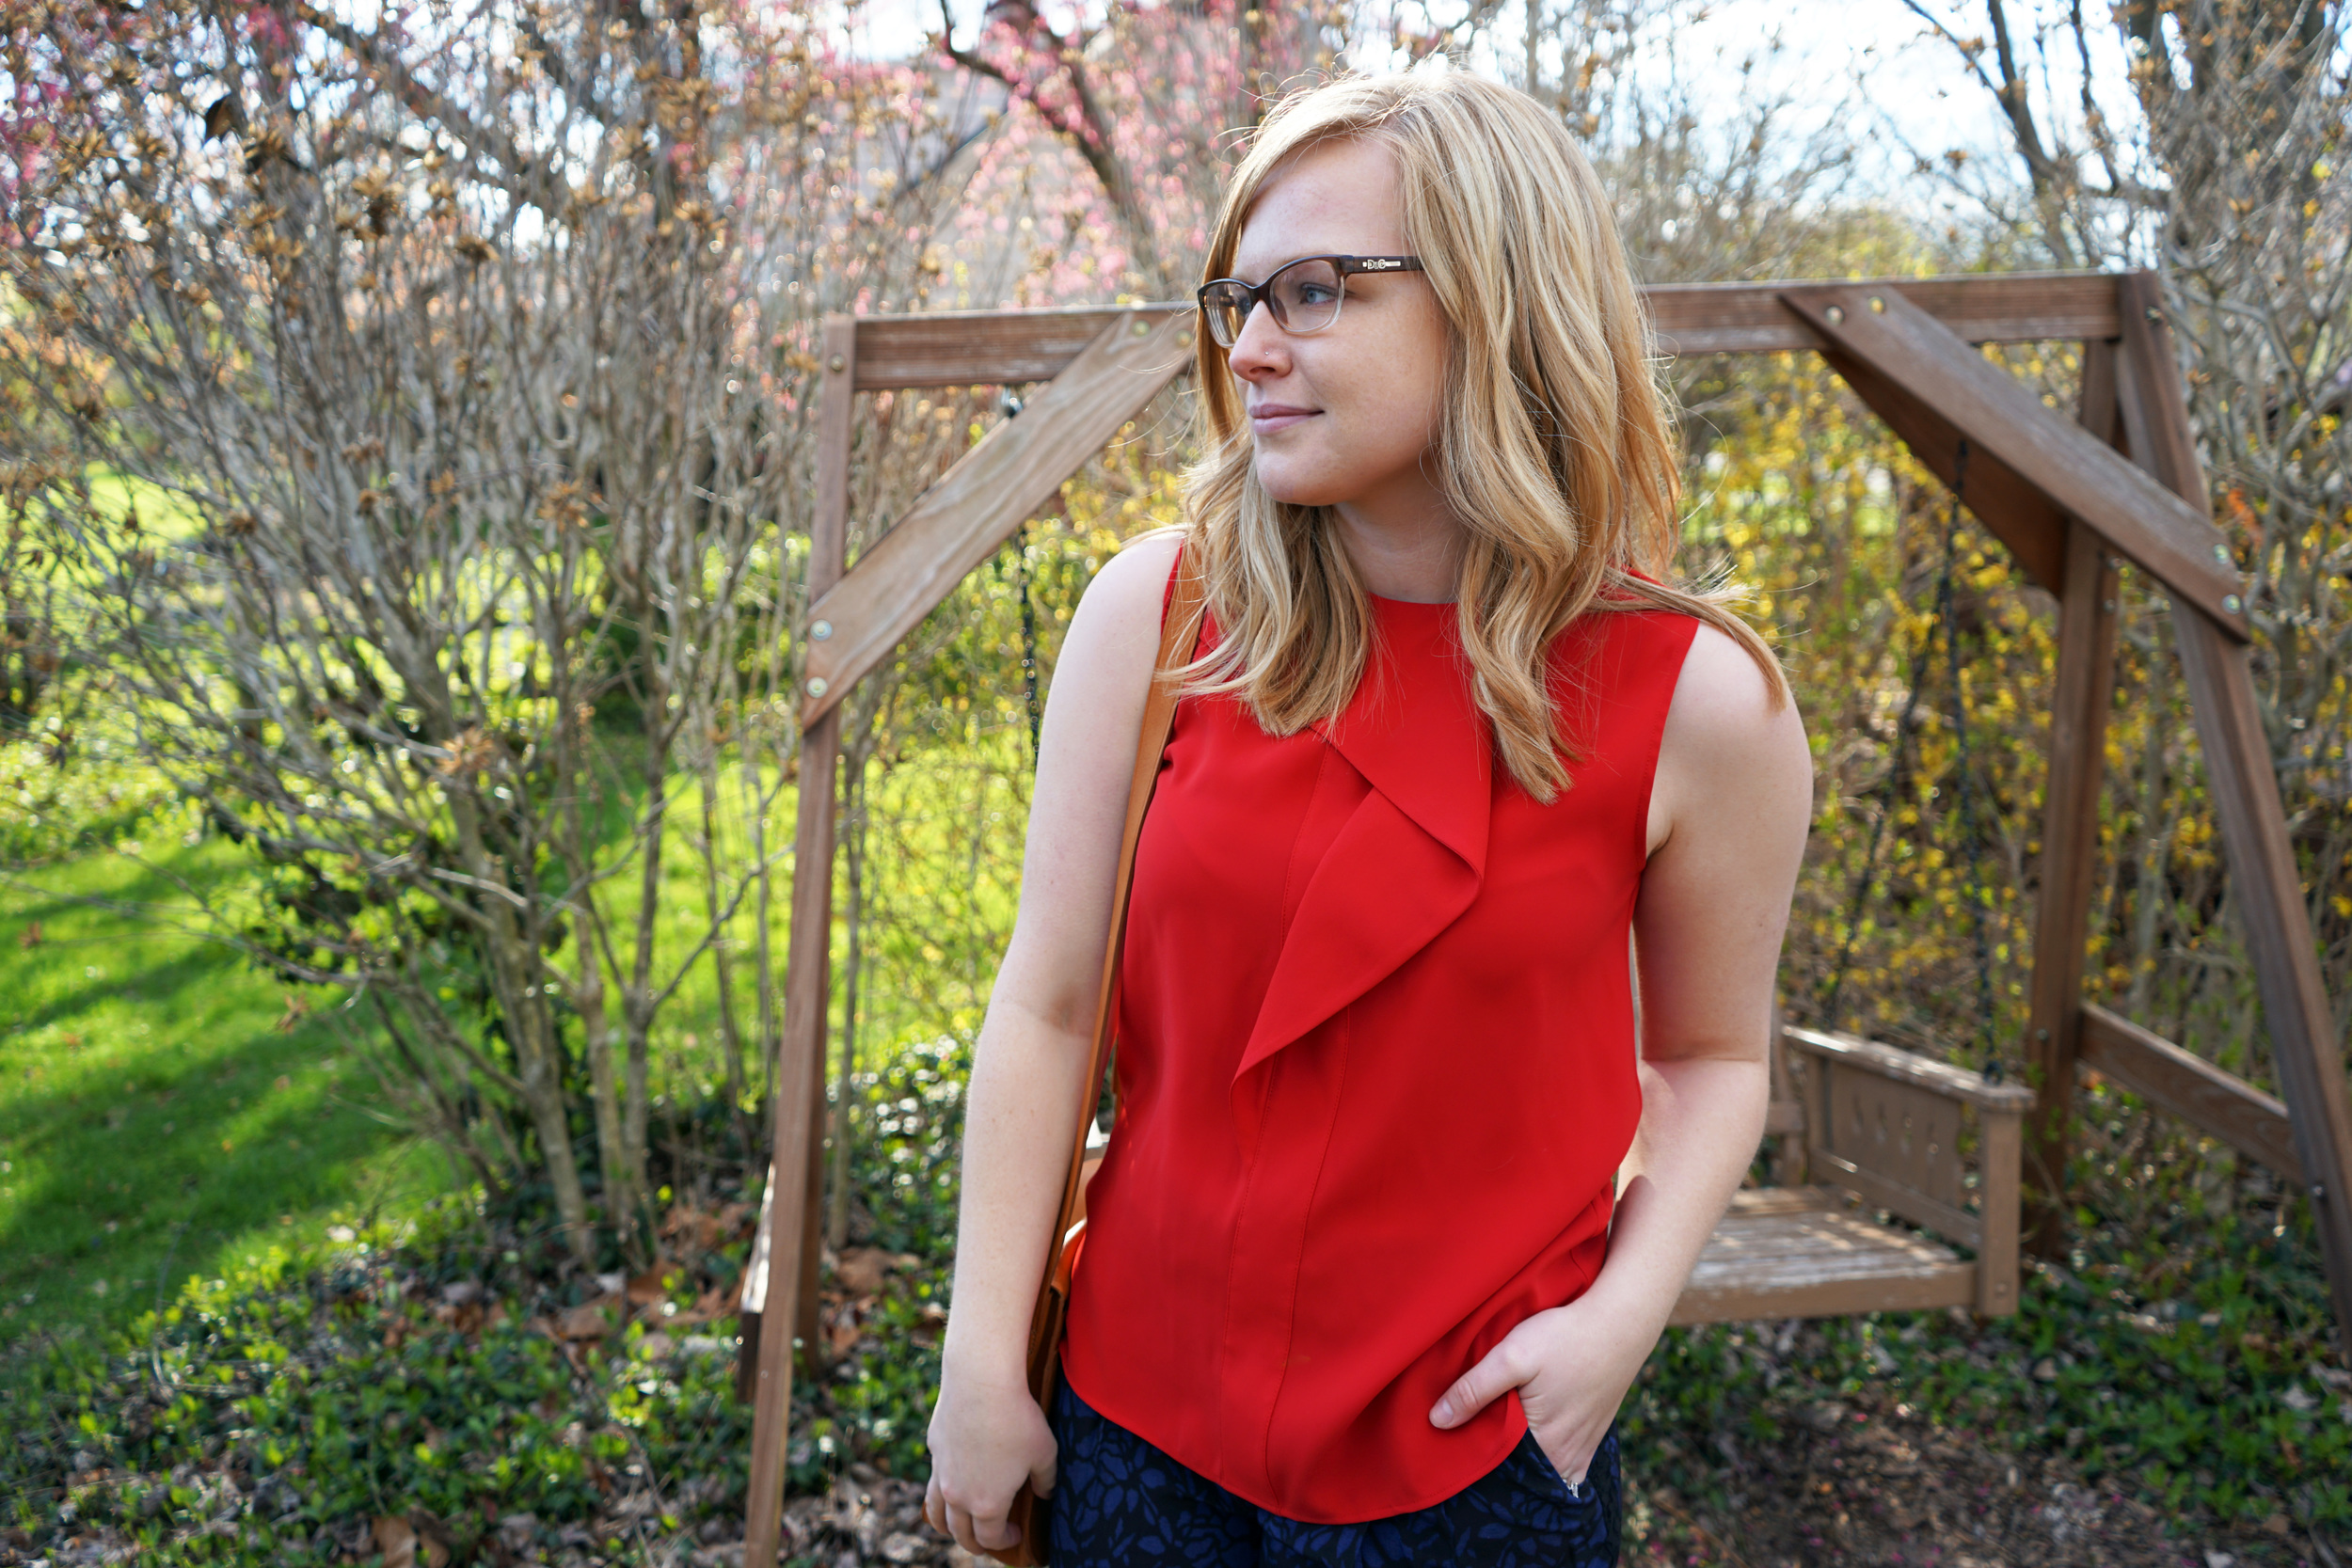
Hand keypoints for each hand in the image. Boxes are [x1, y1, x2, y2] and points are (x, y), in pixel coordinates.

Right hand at [923, 1364, 1058, 1555]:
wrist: (981, 1382)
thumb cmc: (1018, 1419)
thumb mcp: (1045, 1453)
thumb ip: (1046, 1480)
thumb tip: (1045, 1494)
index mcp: (988, 1504)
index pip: (992, 1538)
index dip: (1005, 1541)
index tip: (1016, 1534)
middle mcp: (959, 1496)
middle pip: (961, 1533)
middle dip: (975, 1543)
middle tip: (986, 1541)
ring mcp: (942, 1473)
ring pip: (936, 1513)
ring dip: (947, 1526)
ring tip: (956, 1527)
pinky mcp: (934, 1450)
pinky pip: (933, 1481)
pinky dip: (940, 1494)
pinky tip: (951, 1484)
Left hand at [1426, 1292, 1655, 1485]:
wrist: (1620, 1323)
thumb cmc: (1565, 1338)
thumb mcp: (1511, 1356)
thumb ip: (1474, 1389)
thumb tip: (1437, 1421)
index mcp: (1546, 1448)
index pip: (1499, 1476)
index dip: (1474, 1464)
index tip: (1453, 1451)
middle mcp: (1568, 1461)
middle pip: (1520, 1475)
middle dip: (1494, 1464)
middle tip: (1469, 1439)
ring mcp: (1583, 1451)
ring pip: (1539, 1468)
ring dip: (1516, 1456)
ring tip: (1492, 1433)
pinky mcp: (1591, 1438)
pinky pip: (1559, 1459)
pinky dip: (1539, 1451)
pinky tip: (1524, 1430)